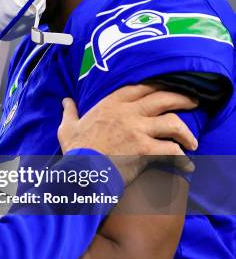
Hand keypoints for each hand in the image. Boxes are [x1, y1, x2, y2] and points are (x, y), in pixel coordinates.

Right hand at [58, 84, 197, 183]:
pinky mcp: (144, 150)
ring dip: (186, 132)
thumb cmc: (75, 151)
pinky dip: (182, 159)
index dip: (157, 86)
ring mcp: (137, 131)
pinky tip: (186, 165)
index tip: (167, 89)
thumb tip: (65, 100)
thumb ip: (70, 111)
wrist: (80, 172)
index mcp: (111, 104)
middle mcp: (127, 113)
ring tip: (192, 142)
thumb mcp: (68, 127)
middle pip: (163, 98)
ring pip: (173, 122)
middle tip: (193, 103)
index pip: (141, 87)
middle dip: (182, 99)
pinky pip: (171, 150)